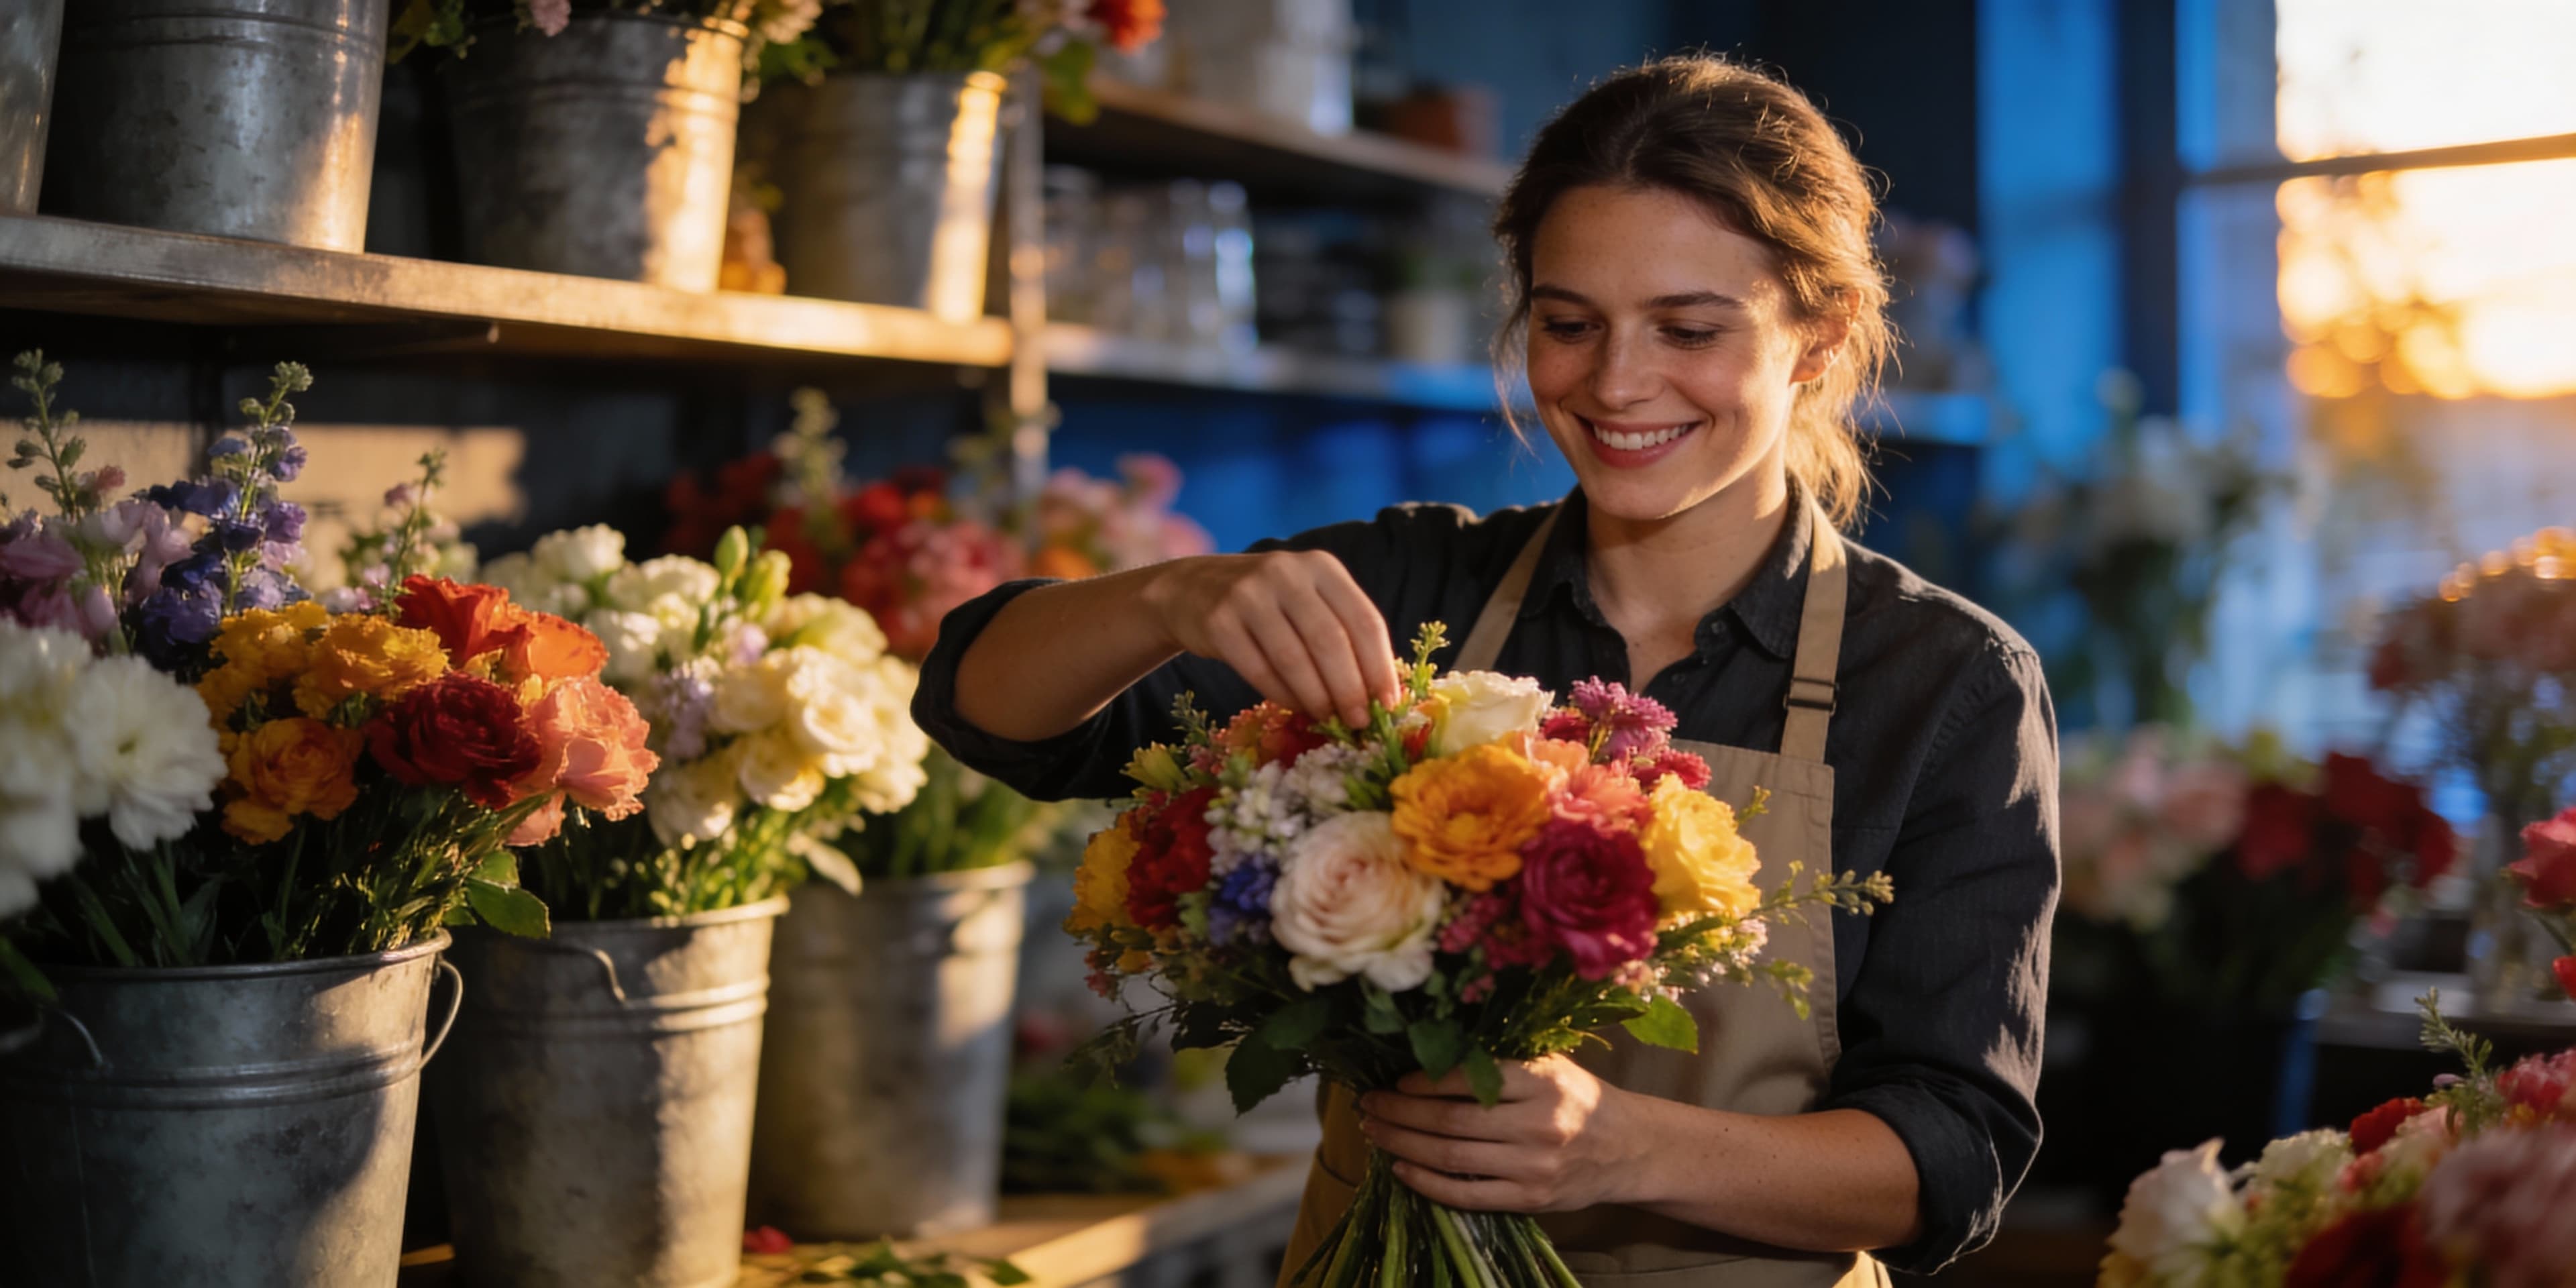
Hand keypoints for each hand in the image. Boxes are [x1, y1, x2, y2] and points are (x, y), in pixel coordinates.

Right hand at [1140, 551, 1402, 728]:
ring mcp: (1248, 595)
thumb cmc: (1267, 603)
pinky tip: (1295, 708)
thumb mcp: (1308, 598)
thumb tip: (1378, 692)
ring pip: (1294, 659)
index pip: (1363, 619)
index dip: (1380, 666)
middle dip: (1350, 689)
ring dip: (1317, 698)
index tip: (1388, 703)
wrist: (1192, 589)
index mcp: (1321, 566)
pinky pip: (1259, 670)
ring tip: (1329, 720)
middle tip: (1360, 722)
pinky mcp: (1219, 621)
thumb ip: (1341, 631)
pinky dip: (1282, 695)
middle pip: (1330, 641)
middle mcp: (1286, 573)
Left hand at [1356, 1054, 1643, 1213]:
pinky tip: (1401, 1168)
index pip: (1468, 1079)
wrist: (1628, 1147)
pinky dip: (1428, 1184)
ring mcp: (1534, 1166)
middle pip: (1451, 1120)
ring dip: (1404, 1144)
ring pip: (1452, 1158)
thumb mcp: (1549, 1064)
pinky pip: (1467, 1195)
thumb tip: (1431, 1048)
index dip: (1423, 1080)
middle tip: (1369, 1105)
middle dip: (1400, 1112)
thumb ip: (1499, 1058)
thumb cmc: (1577, 1097)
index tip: (1394, 1078)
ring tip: (1375, 1131)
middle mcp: (1538, 1123)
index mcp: (1541, 1081)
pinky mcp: (1530, 1199)